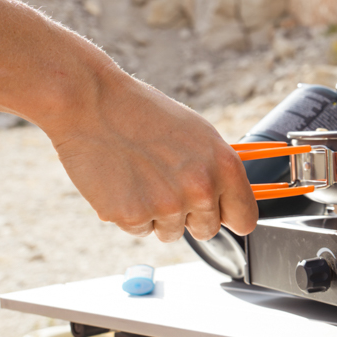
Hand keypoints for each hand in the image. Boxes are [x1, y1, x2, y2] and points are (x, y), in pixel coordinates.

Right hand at [46, 69, 257, 241]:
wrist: (91, 104)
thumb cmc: (144, 114)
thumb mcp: (198, 133)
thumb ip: (218, 170)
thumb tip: (231, 198)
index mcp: (224, 166)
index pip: (245, 218)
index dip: (232, 217)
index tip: (222, 214)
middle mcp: (200, 190)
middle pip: (207, 231)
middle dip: (191, 216)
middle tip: (169, 187)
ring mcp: (166, 207)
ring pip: (171, 233)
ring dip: (158, 215)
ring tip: (142, 177)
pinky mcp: (131, 216)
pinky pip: (139, 230)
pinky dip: (130, 213)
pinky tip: (122, 182)